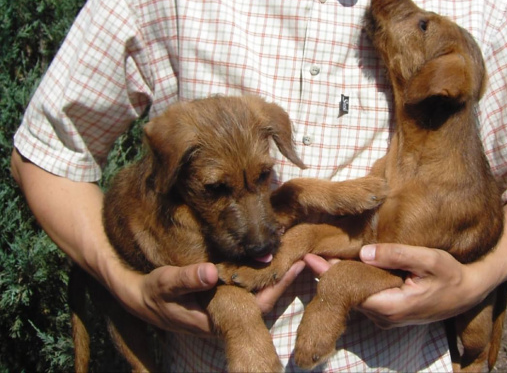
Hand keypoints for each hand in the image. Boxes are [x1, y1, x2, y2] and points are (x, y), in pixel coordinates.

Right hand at [116, 260, 305, 336]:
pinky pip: (246, 288)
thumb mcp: (165, 283)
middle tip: (303, 253)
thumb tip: (211, 273)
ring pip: (256, 294)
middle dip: (283, 279)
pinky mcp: (221, 298)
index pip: (257, 306)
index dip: (278, 287)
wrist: (139, 299)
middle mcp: (225, 316)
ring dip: (272, 275)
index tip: (296, 264)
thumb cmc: (152, 293)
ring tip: (290, 251)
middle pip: (264, 299)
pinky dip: (258, 273)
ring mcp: (224, 308)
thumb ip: (186, 279)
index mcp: (216, 319)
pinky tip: (267, 257)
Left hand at [303, 245, 487, 329]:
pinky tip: (344, 266)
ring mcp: (387, 318)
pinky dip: (353, 283)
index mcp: (392, 306)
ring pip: (356, 298)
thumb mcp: (428, 260)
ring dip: (340, 279)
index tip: (311, 259)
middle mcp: (386, 317)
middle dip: (330, 275)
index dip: (329, 275)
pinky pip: (365, 298)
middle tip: (310, 252)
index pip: (351, 291)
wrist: (468, 293)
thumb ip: (396, 254)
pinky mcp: (390, 313)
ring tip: (322, 256)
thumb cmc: (451, 275)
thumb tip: (364, 252)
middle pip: (349, 296)